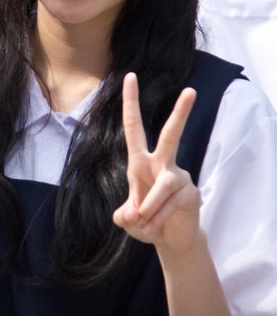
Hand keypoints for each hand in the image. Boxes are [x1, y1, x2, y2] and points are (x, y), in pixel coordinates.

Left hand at [113, 73, 201, 254]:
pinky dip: (156, 219)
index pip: (133, 126)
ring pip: (162, 186)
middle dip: (181, 114)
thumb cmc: (145, 220)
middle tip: (192, 91)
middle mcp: (161, 163)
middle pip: (171, 135)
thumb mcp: (127, 218)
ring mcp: (178, 177)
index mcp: (140, 161)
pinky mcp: (190, 193)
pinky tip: (153, 228)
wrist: (169, 239)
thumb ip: (124, 215)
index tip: (129, 76)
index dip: (130, 102)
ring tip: (140, 223)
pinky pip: (169, 205)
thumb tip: (128, 215)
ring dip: (147, 208)